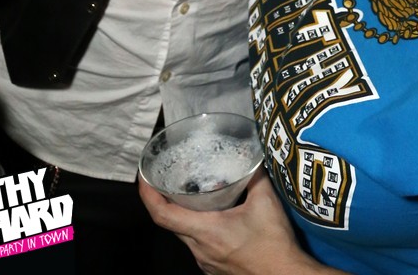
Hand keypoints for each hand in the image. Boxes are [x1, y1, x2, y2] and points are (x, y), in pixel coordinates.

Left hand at [139, 169, 321, 274]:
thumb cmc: (274, 244)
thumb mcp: (266, 201)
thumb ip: (255, 175)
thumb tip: (252, 154)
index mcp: (206, 231)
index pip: (162, 215)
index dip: (147, 195)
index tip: (143, 177)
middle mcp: (200, 250)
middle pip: (171, 224)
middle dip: (166, 201)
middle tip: (167, 179)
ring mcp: (206, 263)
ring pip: (186, 235)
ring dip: (186, 216)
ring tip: (194, 195)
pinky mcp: (215, 269)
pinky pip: (199, 246)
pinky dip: (200, 229)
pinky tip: (215, 218)